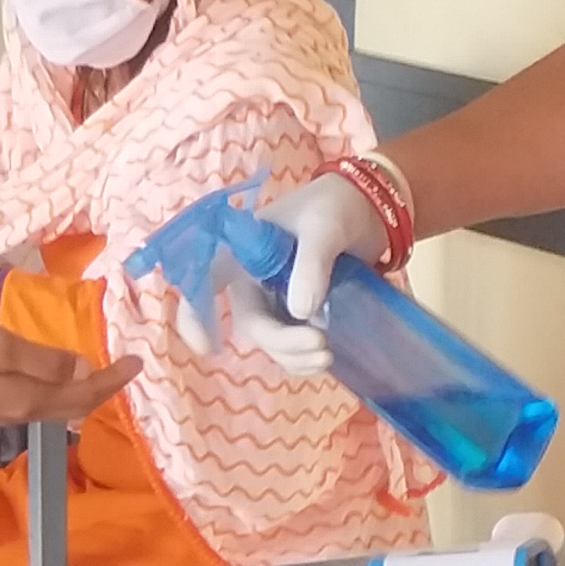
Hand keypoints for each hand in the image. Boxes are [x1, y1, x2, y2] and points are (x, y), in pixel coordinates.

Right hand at [0, 312, 138, 425]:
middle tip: (122, 368)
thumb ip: (46, 360)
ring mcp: (0, 407)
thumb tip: (83, 369)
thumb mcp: (4, 346)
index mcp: (30, 399)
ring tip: (95, 370)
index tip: (137, 362)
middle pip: (71, 405)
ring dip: (77, 389)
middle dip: (100, 389)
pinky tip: (53, 372)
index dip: (112, 380)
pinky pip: (34, 397)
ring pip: (52, 403)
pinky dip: (54, 386)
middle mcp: (20, 410)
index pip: (83, 393)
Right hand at [167, 171, 374, 376]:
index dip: (195, 315)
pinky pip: (291, 346)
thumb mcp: (324, 228)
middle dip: (281, 343)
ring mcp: (275, 299)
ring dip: (295, 357)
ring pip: (272, 342)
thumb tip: (300, 313)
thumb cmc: (335, 206)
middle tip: (321, 345)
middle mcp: (252, 280)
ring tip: (328, 356)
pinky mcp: (298, 313)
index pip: (205, 282)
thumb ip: (311, 264)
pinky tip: (328, 359)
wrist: (369, 208)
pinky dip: (304, 358)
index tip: (206, 347)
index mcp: (243, 253)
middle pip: (252, 323)